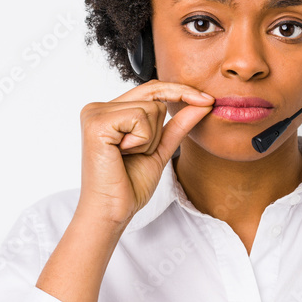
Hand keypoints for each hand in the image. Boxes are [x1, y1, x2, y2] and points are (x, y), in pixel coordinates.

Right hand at [77, 79, 213, 235]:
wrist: (112, 211)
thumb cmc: (129, 185)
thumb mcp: (160, 149)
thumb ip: (178, 125)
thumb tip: (203, 103)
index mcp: (109, 111)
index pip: (151, 89)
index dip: (180, 91)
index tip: (208, 100)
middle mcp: (97, 107)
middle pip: (154, 98)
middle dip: (157, 131)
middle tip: (136, 155)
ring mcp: (94, 113)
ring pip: (150, 108)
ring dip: (149, 140)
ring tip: (127, 157)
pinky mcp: (96, 122)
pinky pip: (139, 117)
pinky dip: (141, 141)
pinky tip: (121, 155)